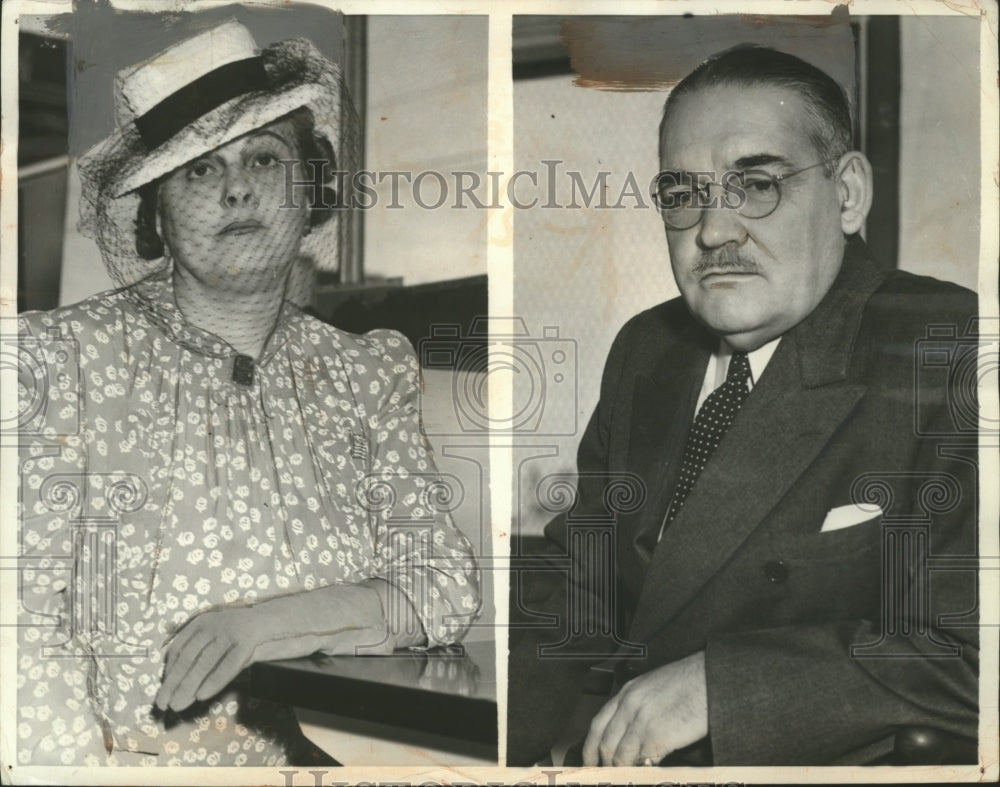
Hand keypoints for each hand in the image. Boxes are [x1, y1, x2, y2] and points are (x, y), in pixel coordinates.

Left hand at [155, 605, 261, 712]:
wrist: (270, 619)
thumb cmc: (237, 634)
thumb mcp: (215, 636)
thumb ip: (199, 653)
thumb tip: (175, 684)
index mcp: (200, 623)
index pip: (178, 648)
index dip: (169, 671)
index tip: (163, 691)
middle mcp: (213, 625)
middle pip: (188, 657)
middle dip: (174, 683)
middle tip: (164, 704)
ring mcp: (230, 631)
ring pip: (205, 662)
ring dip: (189, 686)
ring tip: (179, 704)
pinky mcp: (247, 640)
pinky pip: (228, 664)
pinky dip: (214, 681)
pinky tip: (203, 695)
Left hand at [582, 650, 707, 765]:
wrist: (709, 679)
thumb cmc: (689, 682)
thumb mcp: (653, 686)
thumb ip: (637, 706)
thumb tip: (630, 731)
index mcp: (627, 692)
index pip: (597, 724)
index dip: (590, 747)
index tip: (589, 761)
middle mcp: (629, 706)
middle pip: (605, 744)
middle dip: (605, 764)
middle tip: (607, 775)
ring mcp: (641, 723)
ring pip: (620, 757)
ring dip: (624, 770)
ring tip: (629, 776)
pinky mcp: (656, 737)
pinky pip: (642, 762)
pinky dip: (642, 771)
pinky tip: (647, 772)